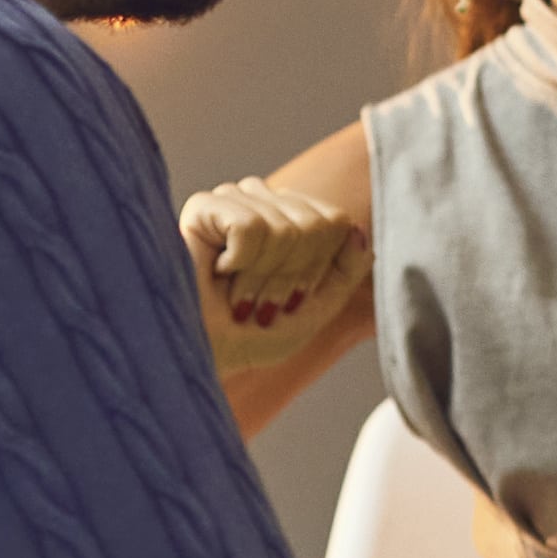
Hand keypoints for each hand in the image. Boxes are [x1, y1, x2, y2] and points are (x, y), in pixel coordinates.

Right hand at [181, 175, 366, 365]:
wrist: (199, 357)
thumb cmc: (250, 336)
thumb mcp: (316, 310)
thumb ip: (347, 271)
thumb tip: (357, 229)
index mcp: (290, 218)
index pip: (336, 221)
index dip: (316, 270)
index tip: (288, 301)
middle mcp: (263, 202)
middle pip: (317, 224)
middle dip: (292, 277)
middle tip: (258, 302)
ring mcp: (232, 200)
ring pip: (287, 228)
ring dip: (263, 278)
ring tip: (236, 295)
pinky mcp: (203, 207)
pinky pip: (252, 227)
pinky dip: (240, 263)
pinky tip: (216, 273)